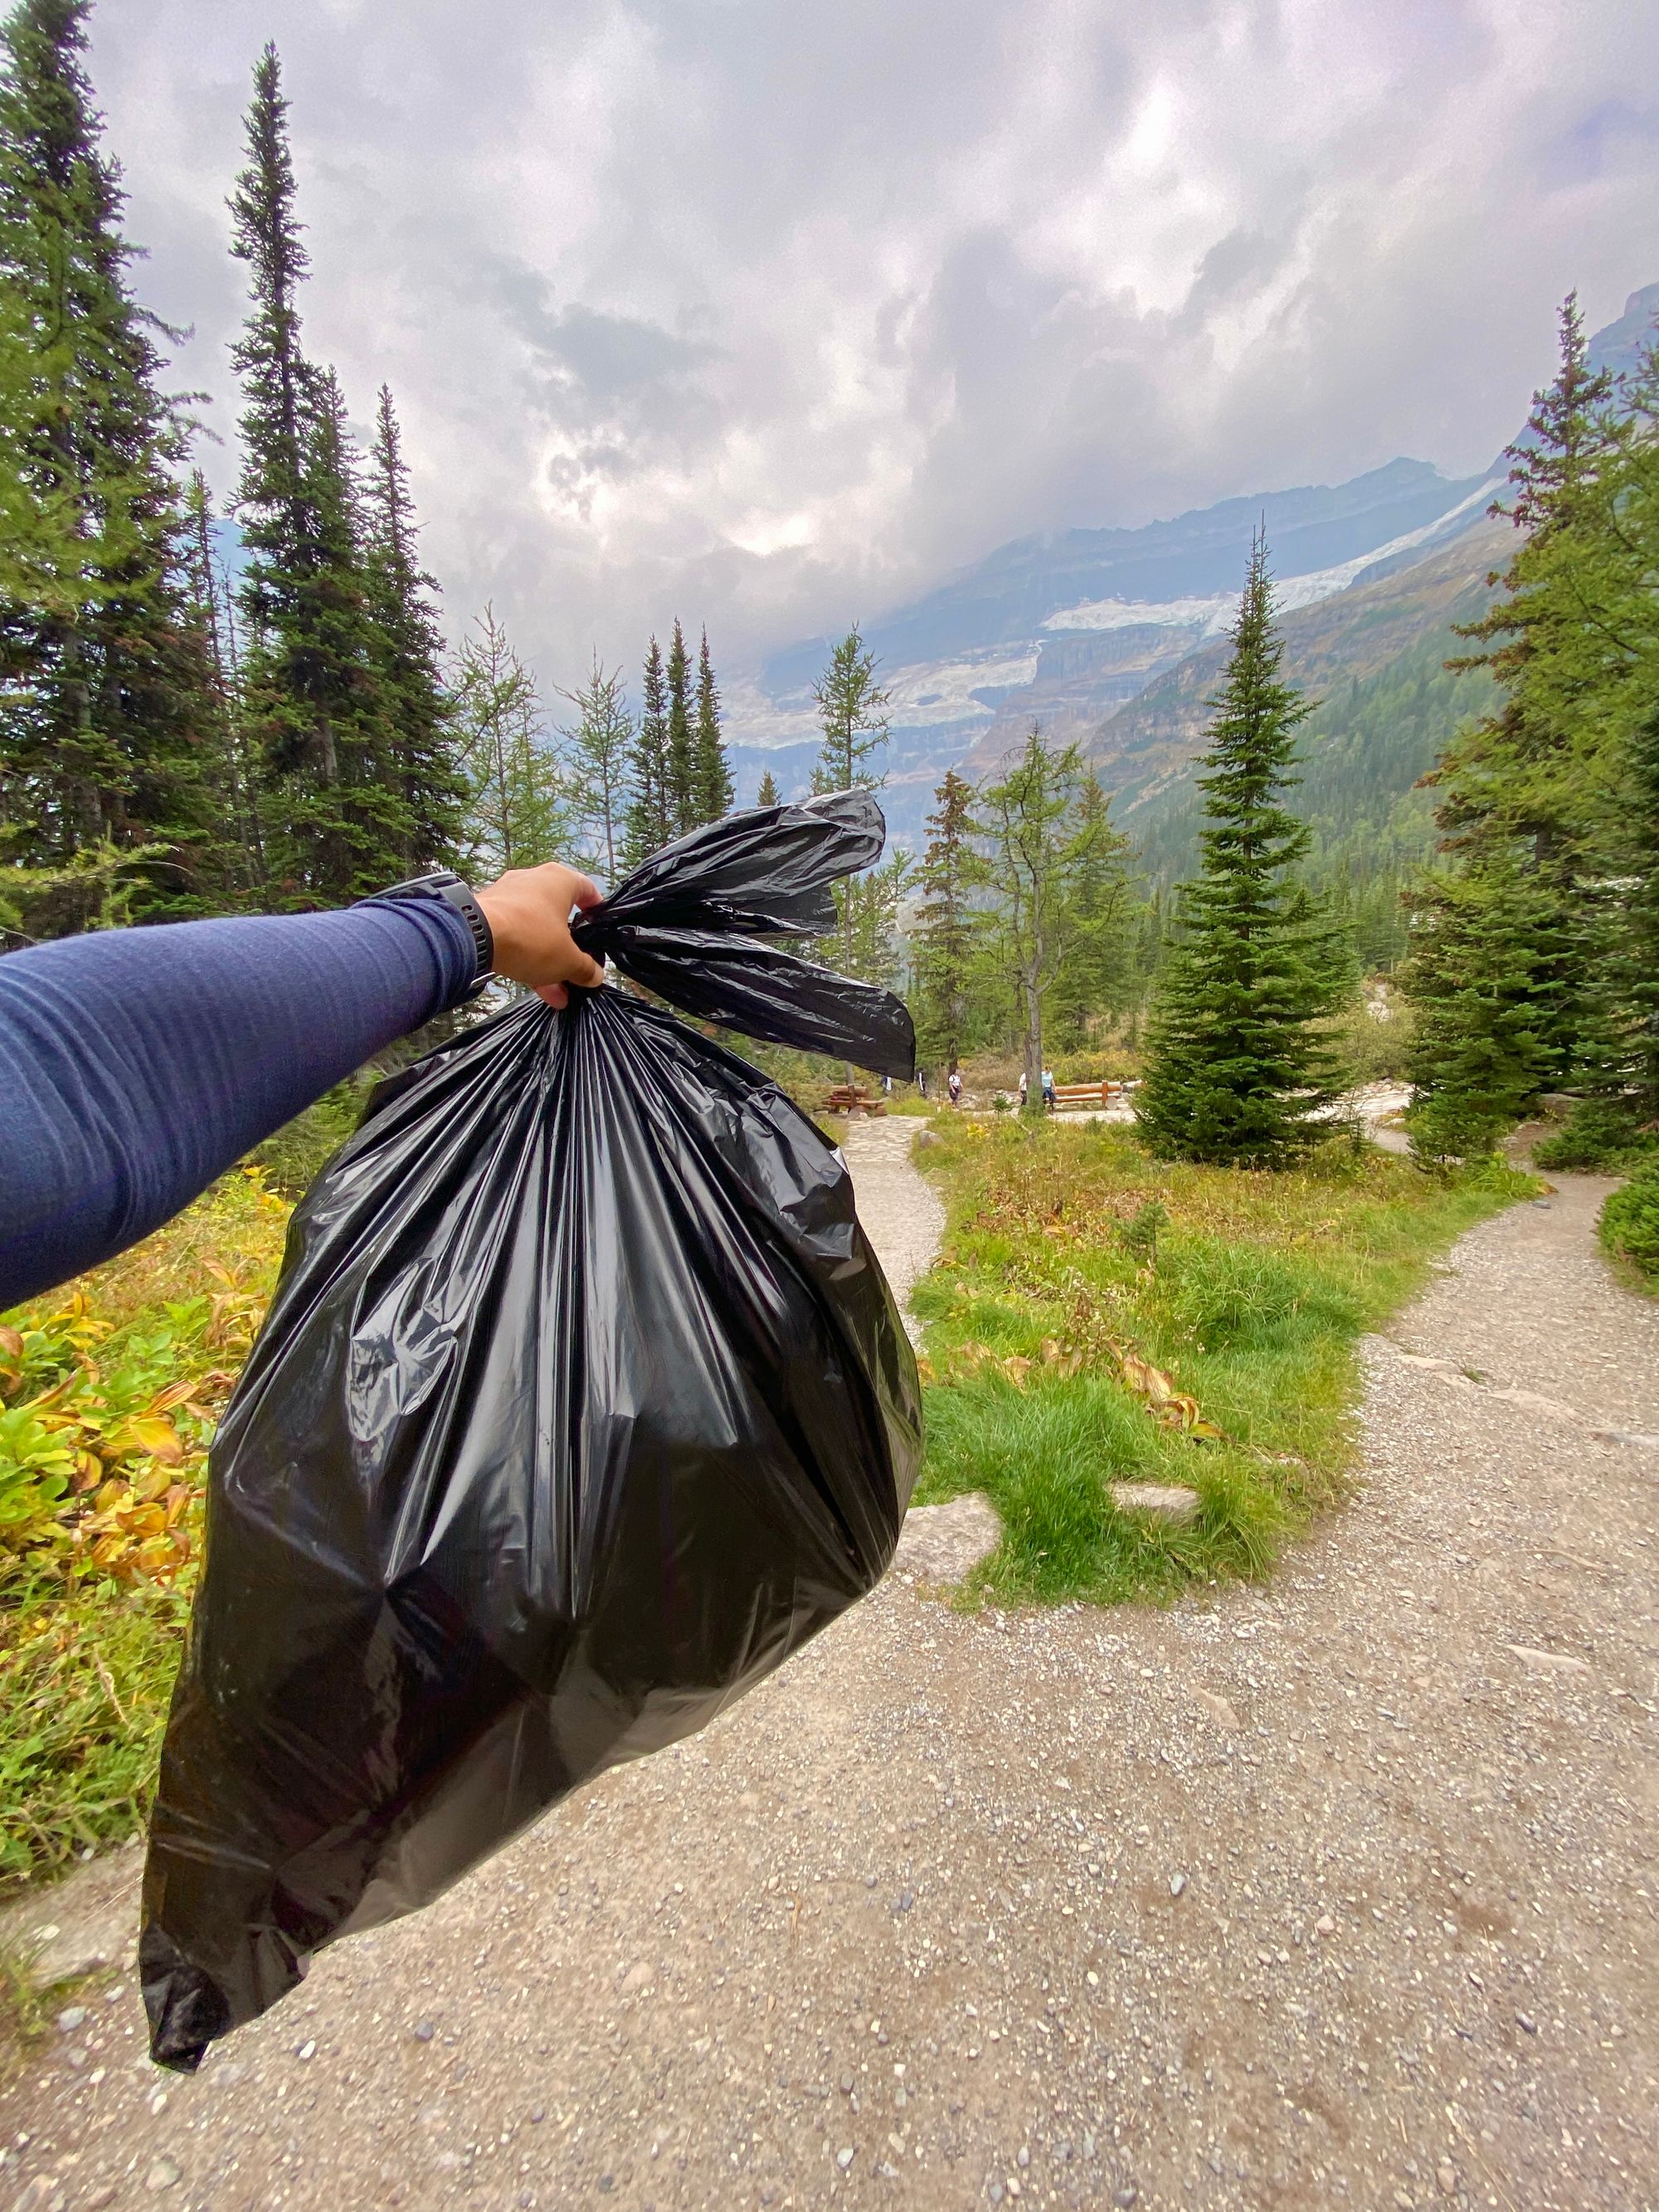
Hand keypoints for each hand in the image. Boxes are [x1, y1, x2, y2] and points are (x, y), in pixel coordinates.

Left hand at [474, 862, 605, 1007]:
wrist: (475, 937)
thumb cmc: (531, 937)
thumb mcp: (567, 960)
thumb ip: (585, 968)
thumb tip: (596, 975)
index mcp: (559, 880)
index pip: (588, 889)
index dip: (597, 911)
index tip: (599, 929)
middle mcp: (534, 880)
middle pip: (560, 915)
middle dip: (569, 948)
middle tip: (576, 971)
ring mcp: (508, 895)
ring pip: (536, 929)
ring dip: (547, 959)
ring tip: (556, 992)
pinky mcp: (489, 911)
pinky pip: (515, 934)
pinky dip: (526, 956)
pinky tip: (535, 987)